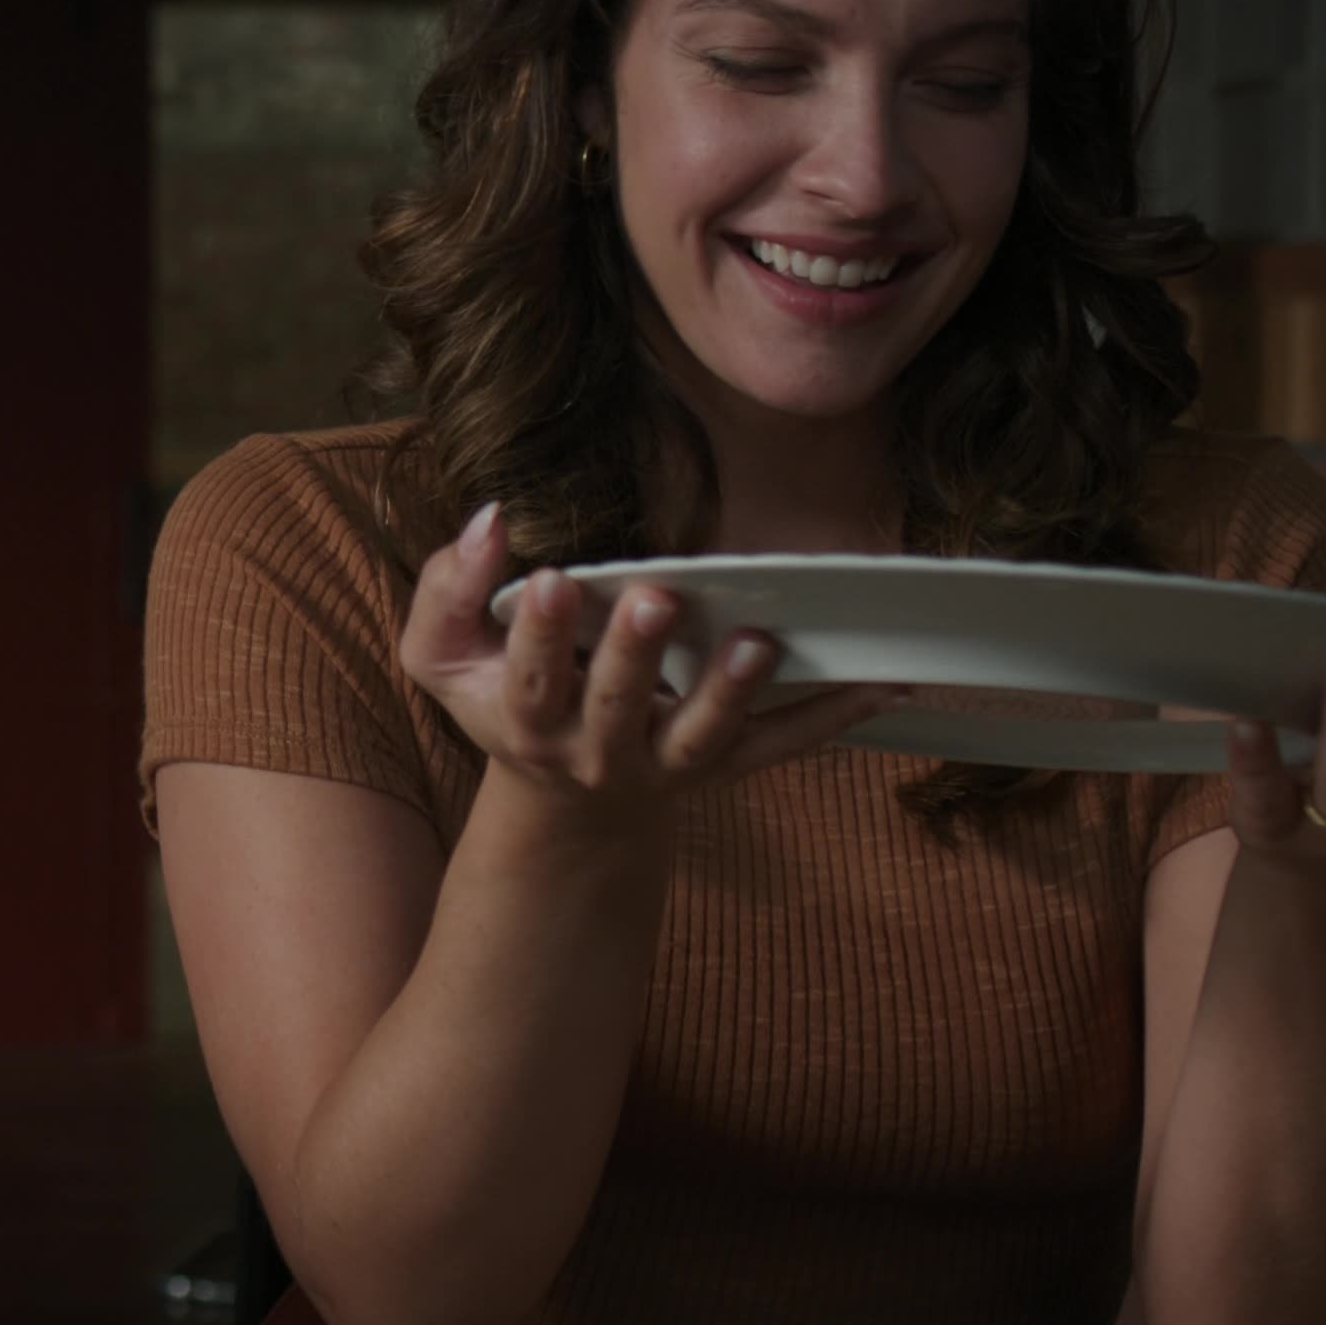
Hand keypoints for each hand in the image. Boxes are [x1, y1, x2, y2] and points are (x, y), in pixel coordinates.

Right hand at [394, 503, 899, 830]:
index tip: (553, 579)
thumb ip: (449, 588)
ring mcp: (663, 766)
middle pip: (614, 709)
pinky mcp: (722, 768)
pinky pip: (780, 747)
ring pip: (701, 738)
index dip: (540, 633)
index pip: (529, 679)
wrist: (563, 806)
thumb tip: (491, 518)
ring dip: (732, 693)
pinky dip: (833, 718)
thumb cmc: (503, 704)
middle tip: (657, 600)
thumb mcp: (443, 656)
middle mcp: (594, 755)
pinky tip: (882, 684)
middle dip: (634, 656)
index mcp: (526, 720)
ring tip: (760, 644)